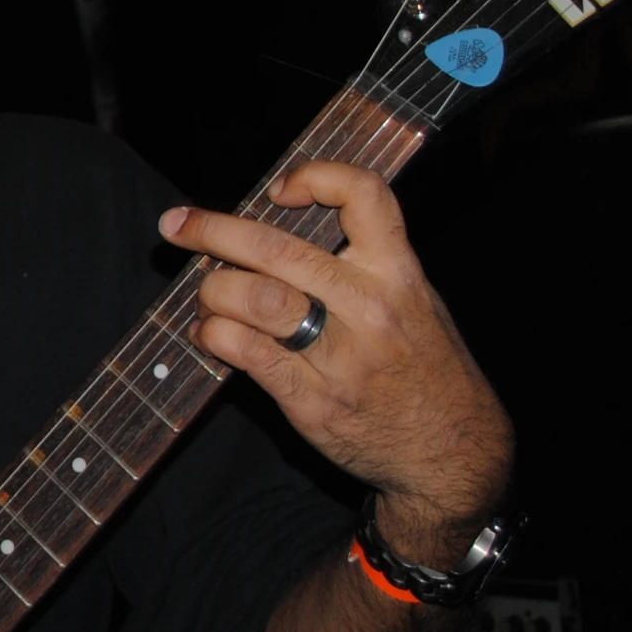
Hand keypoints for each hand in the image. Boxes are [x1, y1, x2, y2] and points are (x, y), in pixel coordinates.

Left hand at [158, 163, 510, 562]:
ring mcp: (339, 357)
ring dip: (212, 291)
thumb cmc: (428, 369)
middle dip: (214, 231)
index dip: (315, 177)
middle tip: (177, 225)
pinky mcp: (312, 401)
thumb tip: (288, 226)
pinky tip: (209, 333)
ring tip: (206, 295)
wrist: (453, 454)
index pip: (364, 197)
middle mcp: (369, 308)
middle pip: (278, 250)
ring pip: (254, 299)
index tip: (279, 190)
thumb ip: (369, 264)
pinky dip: (215, 335)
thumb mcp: (418, 302)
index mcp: (399, 274)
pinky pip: (246, 354)